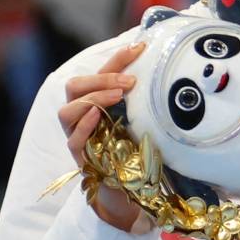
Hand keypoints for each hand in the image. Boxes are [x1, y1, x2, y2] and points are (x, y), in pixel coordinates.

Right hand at [58, 42, 146, 232]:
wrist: (131, 192)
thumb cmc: (137, 152)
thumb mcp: (145, 122)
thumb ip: (148, 102)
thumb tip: (172, 77)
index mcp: (97, 103)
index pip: (99, 73)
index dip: (117, 58)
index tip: (141, 47)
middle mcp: (82, 117)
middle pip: (74, 87)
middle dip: (100, 78)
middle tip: (129, 81)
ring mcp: (78, 137)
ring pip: (67, 110)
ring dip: (93, 98)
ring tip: (118, 96)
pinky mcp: (82, 159)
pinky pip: (73, 139)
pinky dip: (84, 125)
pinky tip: (99, 116)